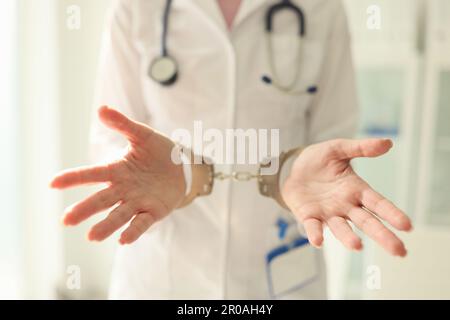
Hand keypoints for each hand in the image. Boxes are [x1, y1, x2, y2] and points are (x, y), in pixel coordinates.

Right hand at [51, 106, 185, 244]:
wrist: (182, 167)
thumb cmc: (158, 151)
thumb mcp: (142, 135)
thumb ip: (123, 124)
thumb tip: (101, 109)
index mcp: (117, 170)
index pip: (92, 174)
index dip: (73, 178)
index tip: (53, 183)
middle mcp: (123, 189)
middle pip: (101, 200)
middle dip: (84, 209)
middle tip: (66, 220)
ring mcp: (138, 202)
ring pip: (119, 215)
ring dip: (106, 226)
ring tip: (91, 237)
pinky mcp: (154, 211)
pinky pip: (142, 223)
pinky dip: (133, 231)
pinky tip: (123, 240)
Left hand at [281, 139, 412, 256]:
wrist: (292, 166)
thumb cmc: (320, 159)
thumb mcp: (339, 149)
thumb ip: (361, 148)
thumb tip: (388, 143)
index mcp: (356, 190)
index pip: (378, 203)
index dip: (392, 214)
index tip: (407, 226)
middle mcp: (345, 206)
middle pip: (367, 222)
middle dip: (382, 236)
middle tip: (400, 251)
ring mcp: (327, 213)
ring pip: (341, 228)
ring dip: (348, 237)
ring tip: (357, 246)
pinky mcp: (308, 216)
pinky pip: (313, 227)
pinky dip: (316, 234)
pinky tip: (318, 241)